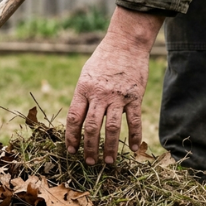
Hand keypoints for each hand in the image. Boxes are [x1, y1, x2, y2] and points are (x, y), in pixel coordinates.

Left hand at [66, 8, 164, 164]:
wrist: (126, 43)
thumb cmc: (103, 59)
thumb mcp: (86, 75)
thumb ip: (83, 96)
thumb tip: (78, 120)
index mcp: (83, 90)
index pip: (74, 118)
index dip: (71, 137)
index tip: (71, 150)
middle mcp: (99, 95)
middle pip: (91, 127)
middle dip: (89, 148)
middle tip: (89, 162)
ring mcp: (118, 97)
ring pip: (112, 128)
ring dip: (109, 148)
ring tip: (107, 162)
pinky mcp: (135, 97)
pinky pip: (134, 121)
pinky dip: (134, 137)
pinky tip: (133, 149)